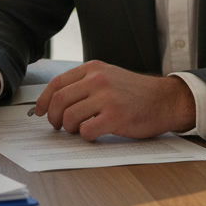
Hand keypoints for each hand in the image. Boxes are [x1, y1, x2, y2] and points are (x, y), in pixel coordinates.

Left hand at [33, 60, 195, 140]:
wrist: (166, 100)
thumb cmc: (135, 92)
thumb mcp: (108, 76)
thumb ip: (85, 84)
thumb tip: (56, 101)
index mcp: (93, 68)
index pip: (57, 83)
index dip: (44, 100)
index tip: (40, 112)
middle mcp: (98, 80)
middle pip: (60, 100)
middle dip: (53, 117)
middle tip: (58, 126)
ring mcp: (107, 98)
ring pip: (70, 116)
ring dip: (69, 128)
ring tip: (78, 130)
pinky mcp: (116, 117)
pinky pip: (86, 130)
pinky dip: (85, 136)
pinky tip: (93, 134)